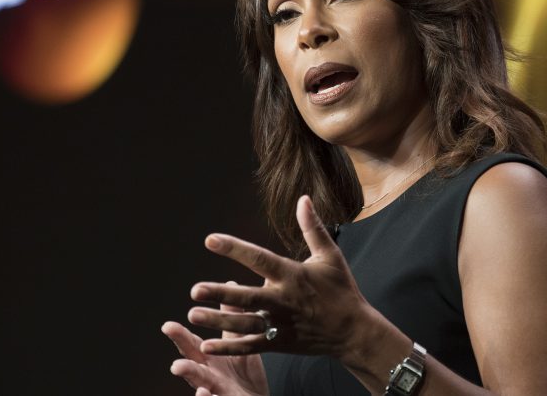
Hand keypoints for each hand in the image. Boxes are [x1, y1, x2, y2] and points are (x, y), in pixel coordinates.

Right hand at [162, 288, 267, 395]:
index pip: (192, 344)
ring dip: (188, 373)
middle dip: (179, 344)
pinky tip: (204, 393)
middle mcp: (209, 374)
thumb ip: (232, 319)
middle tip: (167, 334)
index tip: (166, 325)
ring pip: (199, 383)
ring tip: (176, 365)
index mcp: (210, 358)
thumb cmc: (244, 375)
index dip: (180, 336)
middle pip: (191, 361)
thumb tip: (230, 285)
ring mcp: (216, 391)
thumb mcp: (238, 344)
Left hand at [187, 195, 373, 359]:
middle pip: (247, 297)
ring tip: (192, 314)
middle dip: (220, 294)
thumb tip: (304, 198)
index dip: (234, 248)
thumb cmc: (341, 289)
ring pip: (244, 323)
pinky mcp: (280, 343)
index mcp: (292, 275)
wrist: (354, 332)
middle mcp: (283, 300)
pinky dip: (229, 347)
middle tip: (195, 290)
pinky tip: (206, 345)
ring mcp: (281, 324)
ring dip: (218, 320)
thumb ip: (313, 227)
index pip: (259, 259)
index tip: (210, 240)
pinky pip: (251, 346)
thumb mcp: (330, 256)